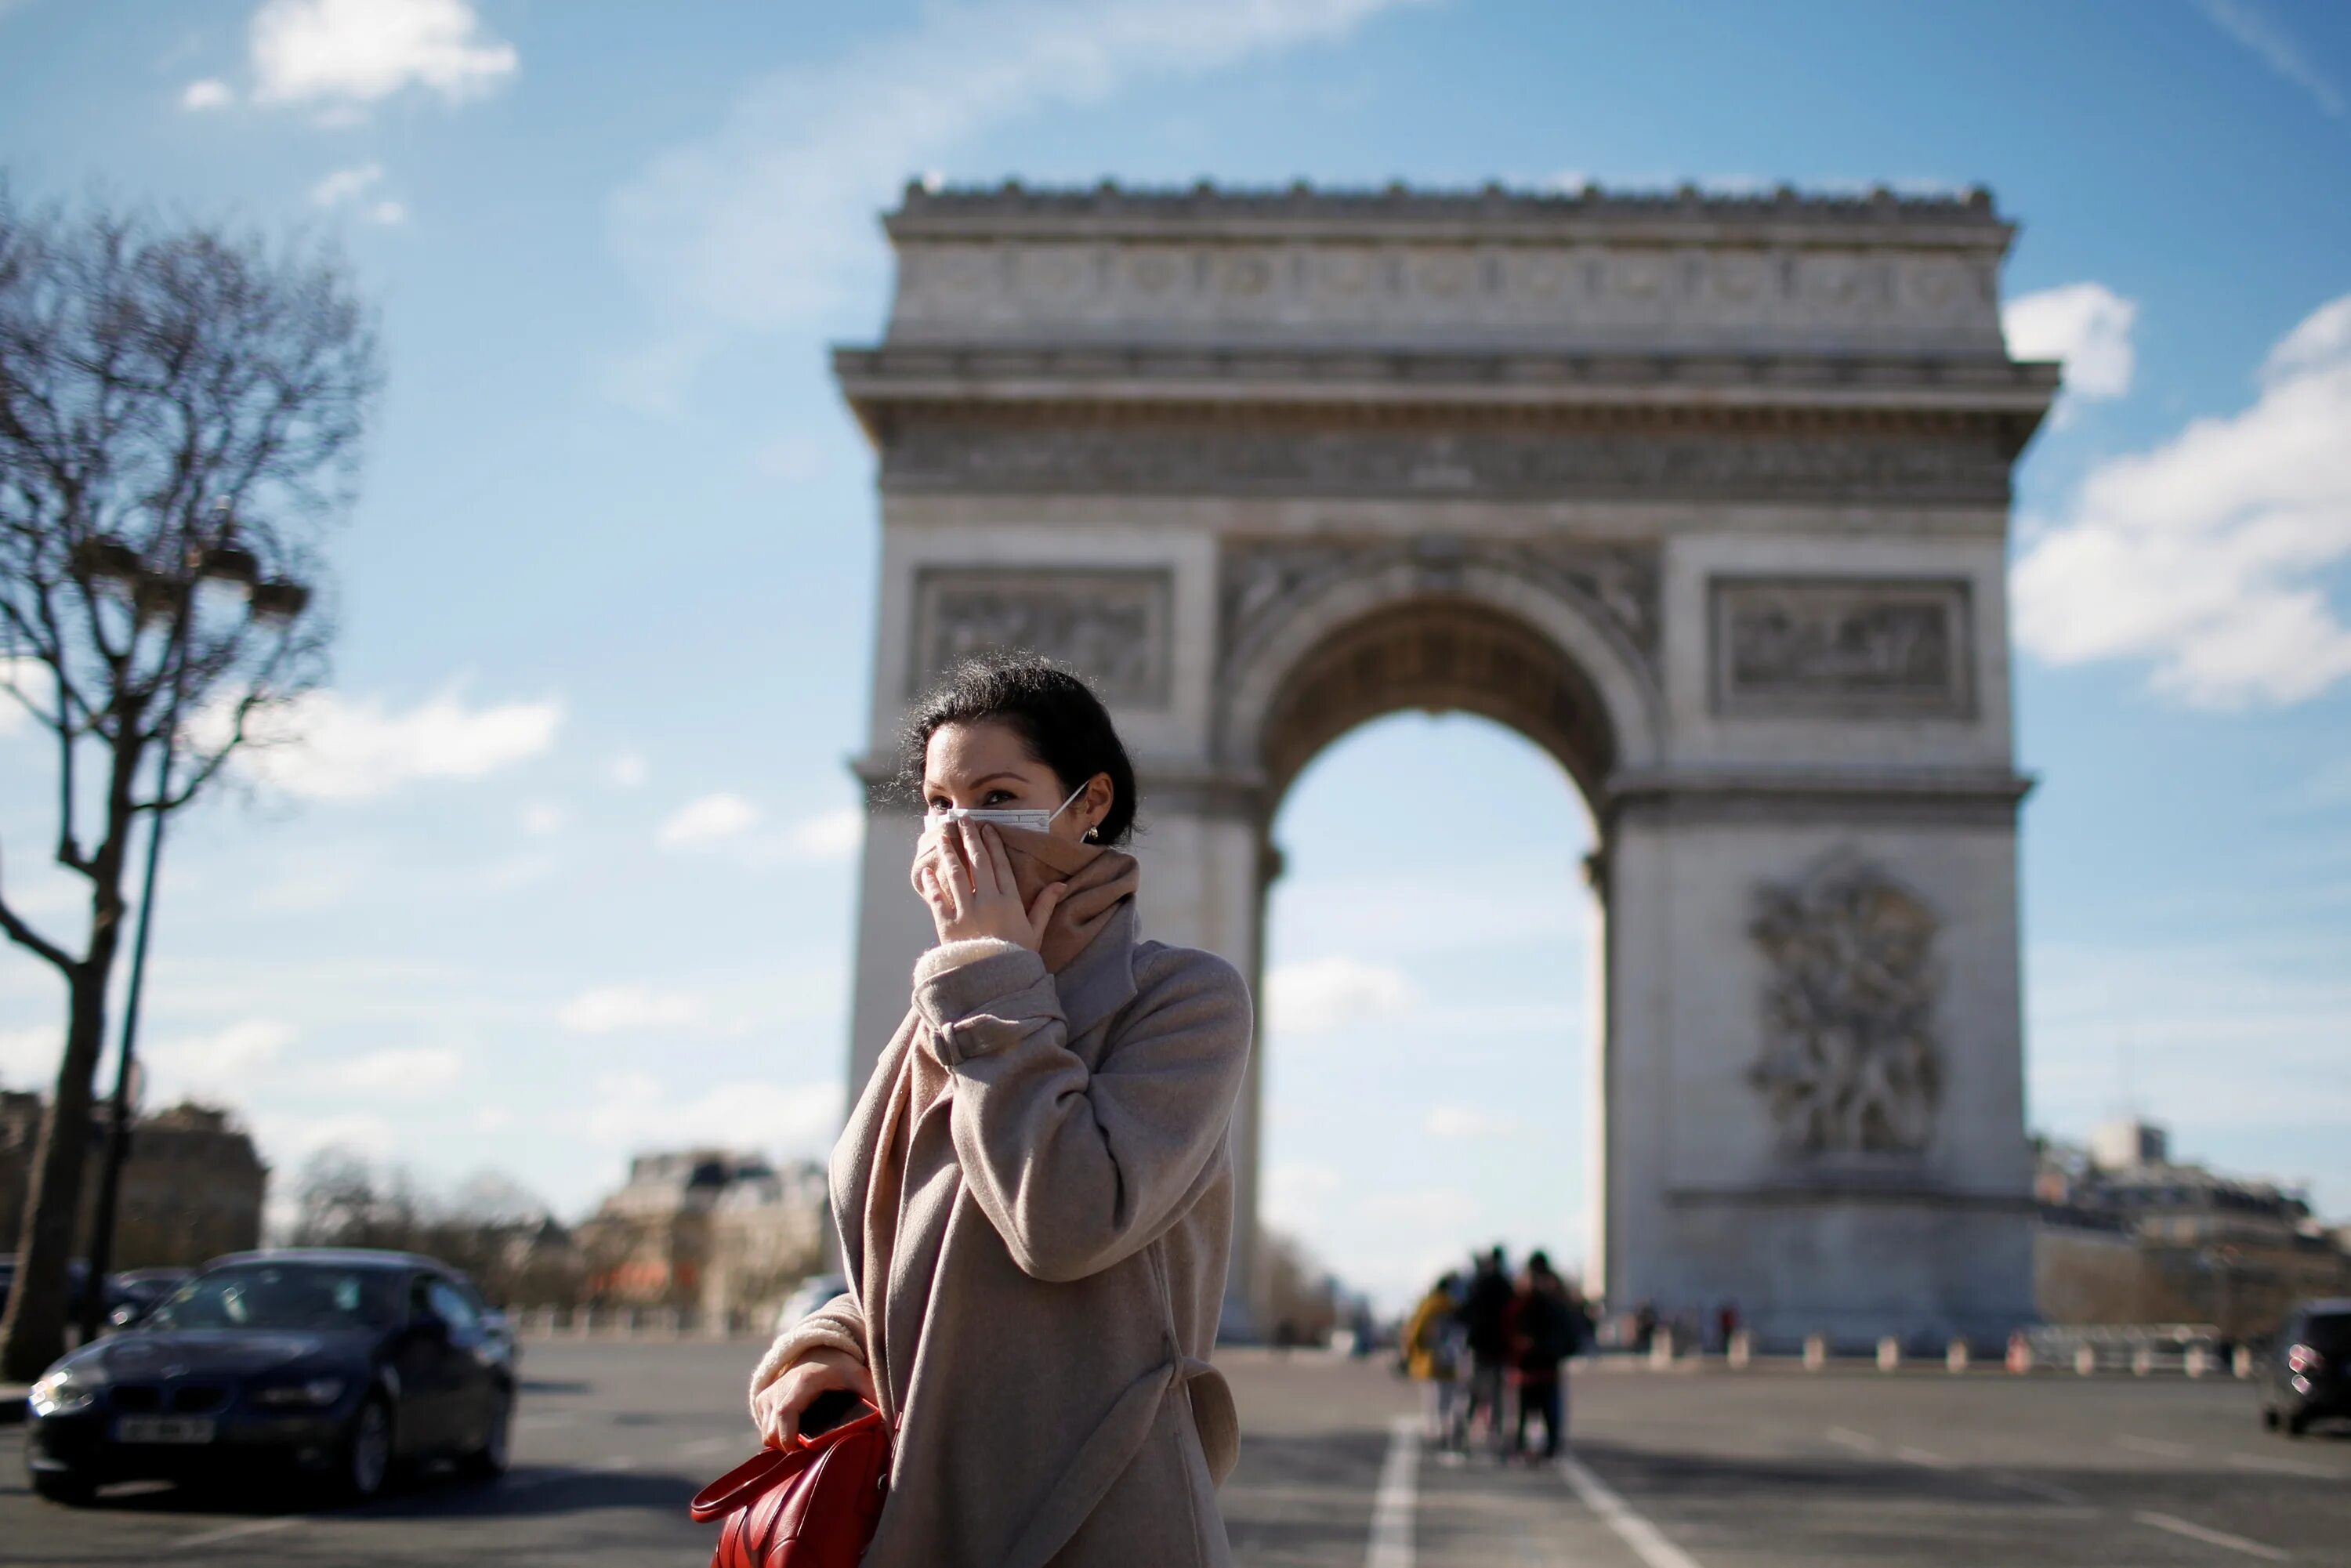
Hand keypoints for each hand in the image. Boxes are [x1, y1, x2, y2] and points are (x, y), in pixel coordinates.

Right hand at [751, 1347, 876, 1448]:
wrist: (816, 1350)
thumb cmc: (838, 1366)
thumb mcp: (857, 1374)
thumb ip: (871, 1393)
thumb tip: (891, 1419)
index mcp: (802, 1383)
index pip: (786, 1414)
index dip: (788, 1438)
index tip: (800, 1453)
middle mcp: (779, 1389)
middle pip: (772, 1431)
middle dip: (789, 1446)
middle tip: (811, 1450)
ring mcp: (768, 1396)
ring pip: (767, 1433)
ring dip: (783, 1442)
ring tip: (806, 1442)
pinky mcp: (762, 1401)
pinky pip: (764, 1429)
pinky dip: (777, 1436)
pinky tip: (796, 1434)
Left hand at [912, 821, 1066, 950]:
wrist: (996, 986)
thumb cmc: (1017, 959)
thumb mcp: (1035, 932)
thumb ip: (1045, 906)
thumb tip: (1061, 884)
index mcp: (1010, 902)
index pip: (1000, 865)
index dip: (993, 844)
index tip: (986, 827)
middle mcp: (988, 902)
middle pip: (977, 863)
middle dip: (969, 838)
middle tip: (962, 820)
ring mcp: (966, 913)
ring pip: (956, 875)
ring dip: (948, 853)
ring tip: (941, 835)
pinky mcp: (947, 926)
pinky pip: (937, 900)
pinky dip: (931, 884)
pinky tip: (928, 871)